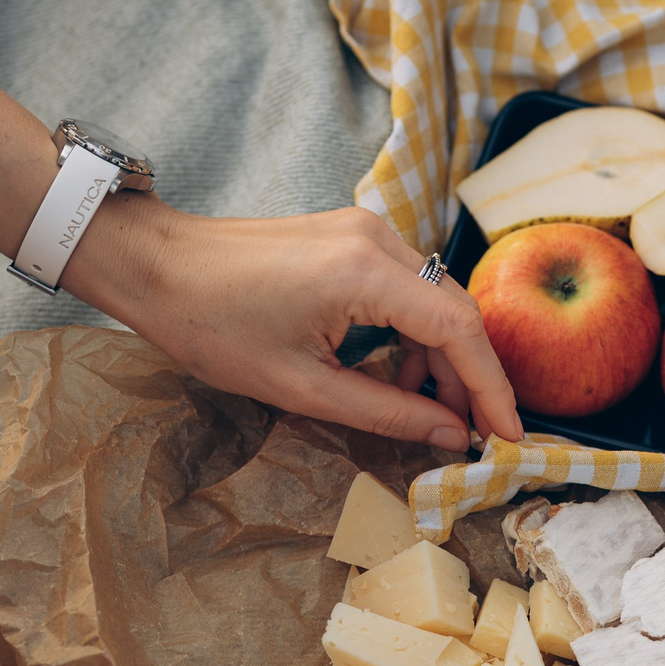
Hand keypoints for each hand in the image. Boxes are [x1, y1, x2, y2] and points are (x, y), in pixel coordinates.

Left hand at [70, 198, 522, 451]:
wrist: (155, 266)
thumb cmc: (210, 324)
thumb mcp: (300, 387)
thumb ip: (386, 413)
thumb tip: (449, 436)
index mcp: (365, 272)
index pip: (460, 329)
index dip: (491, 387)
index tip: (509, 435)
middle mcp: (377, 237)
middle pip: (456, 311)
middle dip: (470, 377)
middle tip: (474, 435)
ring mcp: (366, 229)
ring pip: (435, 299)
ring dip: (439, 358)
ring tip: (424, 412)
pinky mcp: (352, 234)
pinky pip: (407, 286)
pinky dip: (413, 332)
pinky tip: (395, 373)